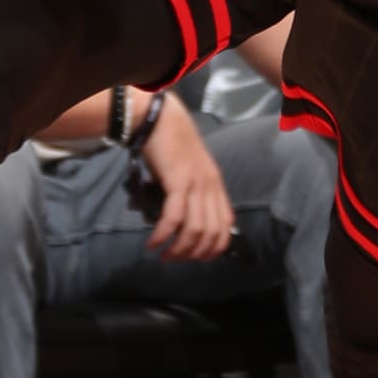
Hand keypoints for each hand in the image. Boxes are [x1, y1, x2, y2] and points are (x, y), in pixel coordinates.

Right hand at [142, 98, 236, 260]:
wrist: (162, 119)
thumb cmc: (171, 145)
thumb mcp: (189, 172)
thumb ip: (190, 195)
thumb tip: (176, 223)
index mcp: (216, 186)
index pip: (226, 228)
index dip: (213, 249)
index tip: (194, 258)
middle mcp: (211, 187)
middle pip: (211, 234)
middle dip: (193, 254)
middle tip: (173, 258)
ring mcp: (196, 184)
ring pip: (195, 231)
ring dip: (178, 249)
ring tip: (162, 254)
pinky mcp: (178, 182)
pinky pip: (174, 218)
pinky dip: (163, 235)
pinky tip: (152, 243)